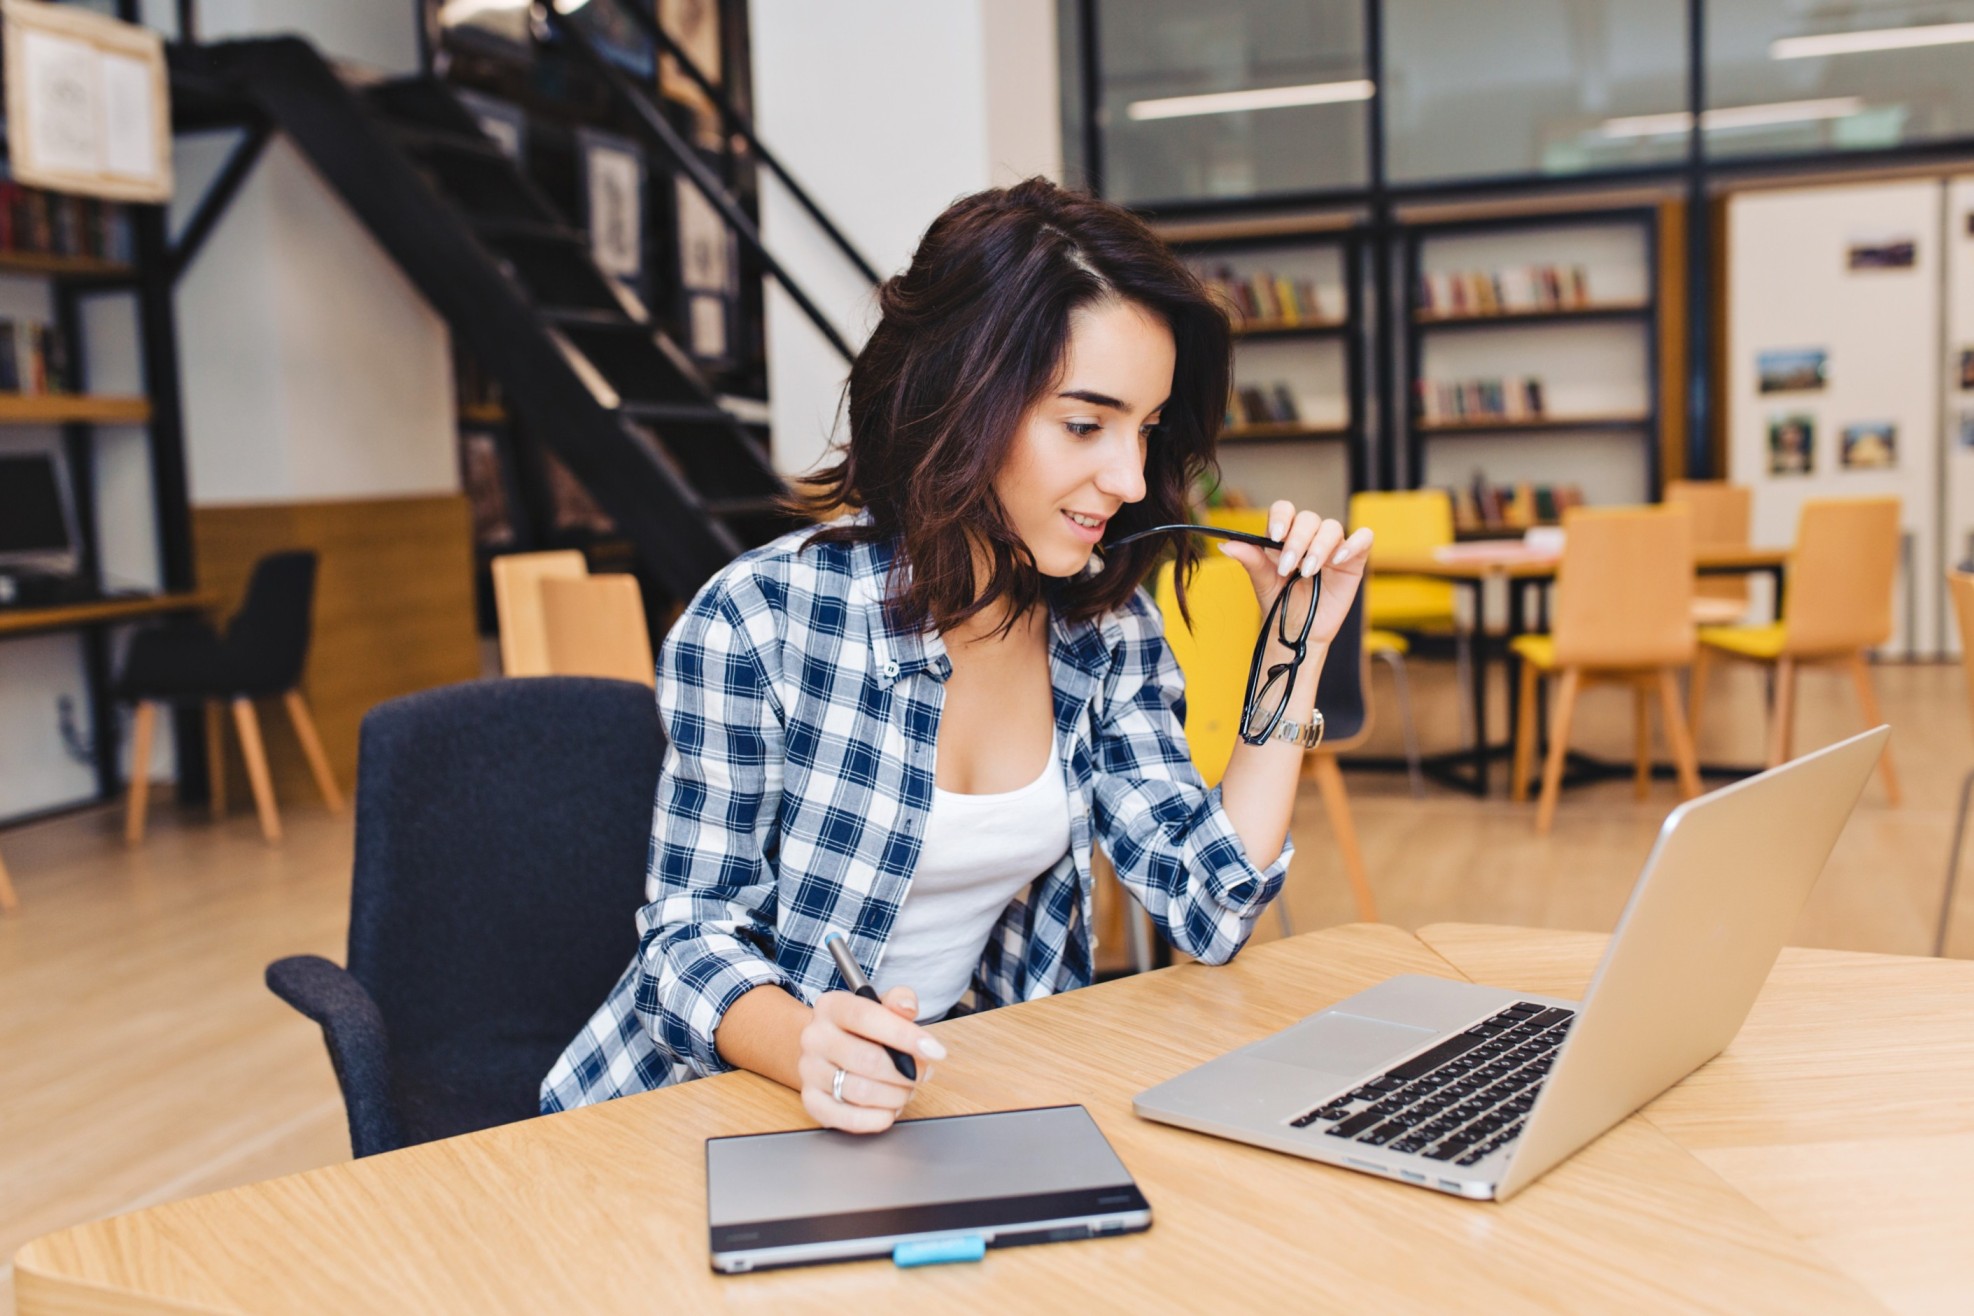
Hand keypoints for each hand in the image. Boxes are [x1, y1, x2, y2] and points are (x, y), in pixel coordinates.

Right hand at [797, 985, 944, 1132]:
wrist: (824, 1050)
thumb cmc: (859, 1030)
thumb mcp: (879, 1006)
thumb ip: (898, 1001)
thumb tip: (907, 1007)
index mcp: (831, 1007)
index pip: (867, 1018)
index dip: (905, 1036)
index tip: (935, 1051)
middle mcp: (815, 1038)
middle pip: (868, 1060)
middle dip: (907, 1072)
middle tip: (922, 1074)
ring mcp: (809, 1071)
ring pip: (861, 1091)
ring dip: (896, 1096)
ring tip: (906, 1090)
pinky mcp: (812, 1102)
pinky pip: (848, 1118)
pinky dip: (878, 1118)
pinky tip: (890, 1110)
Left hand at [1216, 500, 1371, 646]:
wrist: (1298, 634)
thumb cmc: (1281, 606)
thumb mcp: (1264, 583)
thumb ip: (1250, 561)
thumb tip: (1226, 544)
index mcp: (1285, 537)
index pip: (1285, 510)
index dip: (1281, 517)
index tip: (1274, 536)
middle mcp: (1309, 538)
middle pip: (1308, 519)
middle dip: (1297, 541)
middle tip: (1288, 566)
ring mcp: (1333, 548)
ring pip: (1332, 527)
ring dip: (1319, 547)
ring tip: (1308, 571)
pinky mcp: (1353, 560)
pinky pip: (1364, 539)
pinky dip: (1353, 543)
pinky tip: (1338, 560)